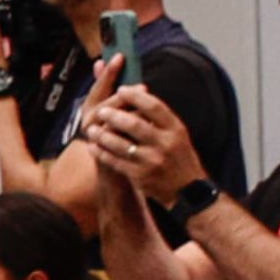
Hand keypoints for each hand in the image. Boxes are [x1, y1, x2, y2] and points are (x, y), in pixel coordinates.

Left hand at [81, 87, 201, 208]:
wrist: (187, 190)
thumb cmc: (179, 157)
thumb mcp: (178, 134)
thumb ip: (160, 119)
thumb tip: (137, 95)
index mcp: (175, 129)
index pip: (154, 107)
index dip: (136, 96)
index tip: (121, 89)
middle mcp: (165, 144)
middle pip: (134, 125)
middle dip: (114, 116)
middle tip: (101, 111)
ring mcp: (152, 161)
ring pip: (121, 144)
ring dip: (103, 135)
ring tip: (92, 129)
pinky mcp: (140, 176)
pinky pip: (116, 162)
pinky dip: (102, 153)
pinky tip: (93, 147)